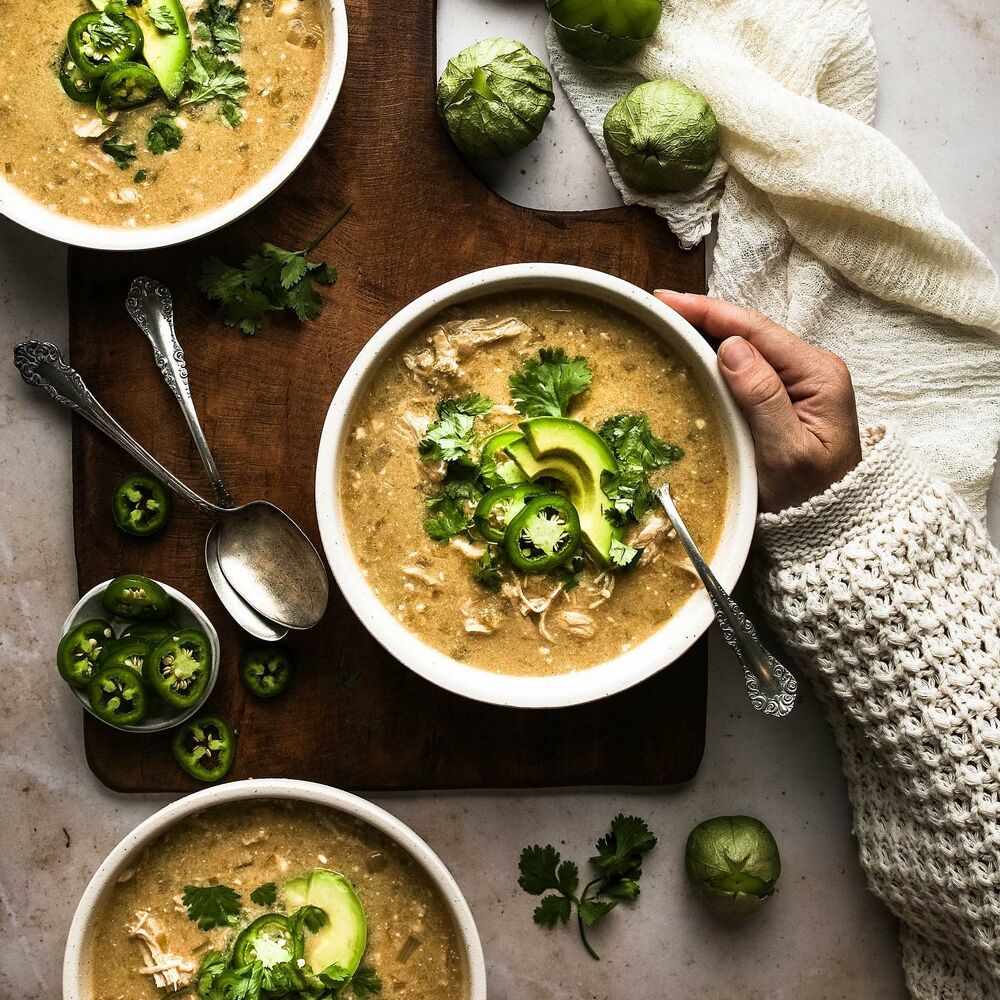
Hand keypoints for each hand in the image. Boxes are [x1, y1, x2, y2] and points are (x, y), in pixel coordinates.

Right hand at [655, 290, 862, 512]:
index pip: (756, 330)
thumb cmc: (809, 496)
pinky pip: (744, 368)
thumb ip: (762, 397)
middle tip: (656, 309)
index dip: (709, 312)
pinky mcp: (782, 397)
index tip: (666, 301)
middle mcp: (810, 369)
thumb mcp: (785, 452)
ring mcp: (797, 382)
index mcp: (818, 374)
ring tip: (666, 323)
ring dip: (706, 334)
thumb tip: (732, 347)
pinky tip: (690, 352)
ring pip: (746, 346)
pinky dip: (714, 357)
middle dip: (703, 316)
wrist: (830, 527)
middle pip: (750, 331)